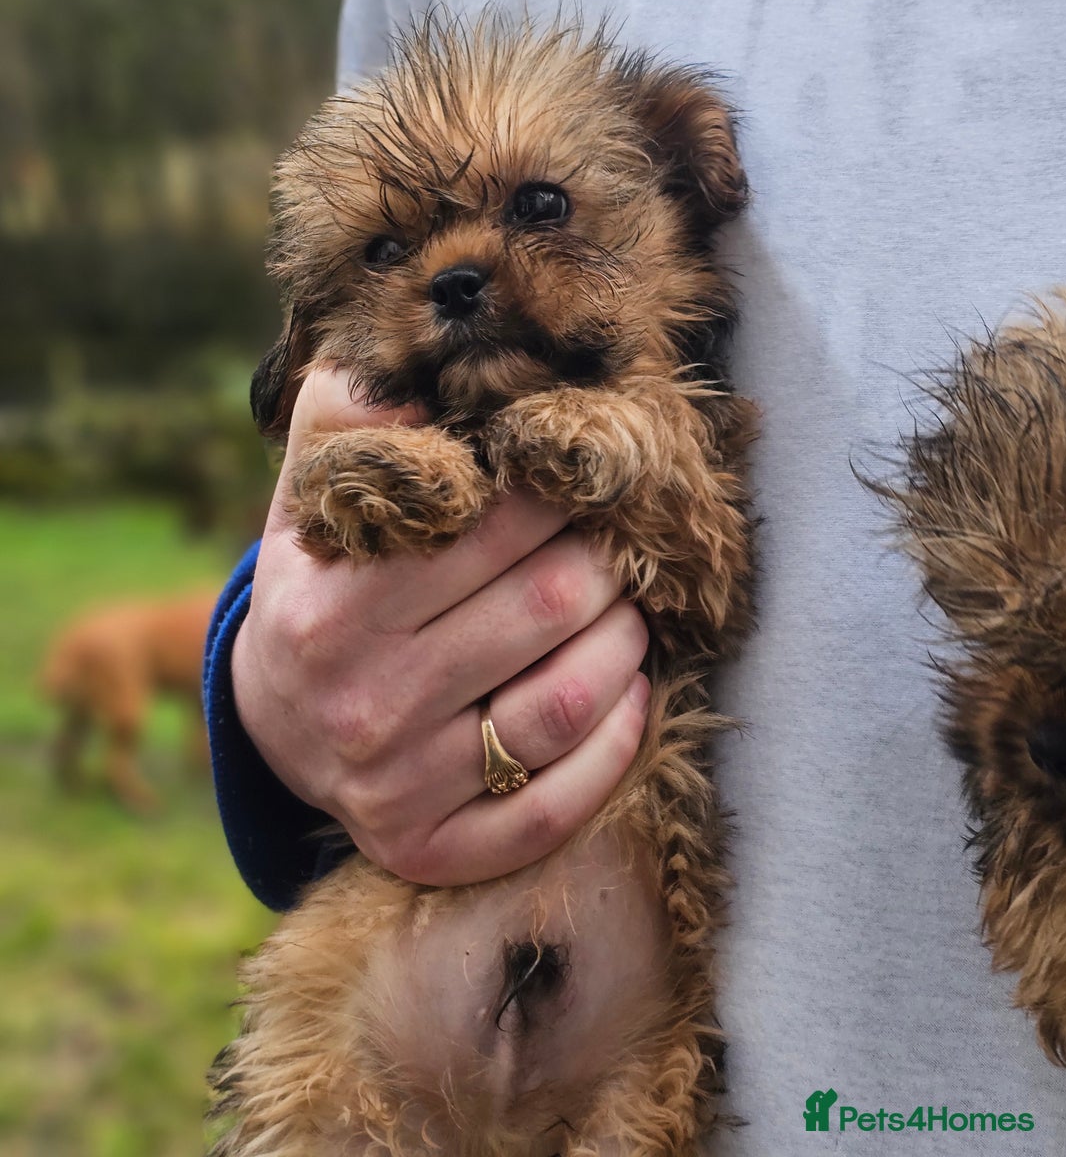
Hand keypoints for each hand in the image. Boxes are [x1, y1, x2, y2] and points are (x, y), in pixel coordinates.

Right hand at [231, 367, 649, 885]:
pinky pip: (554, 807)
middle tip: (619, 541)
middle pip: (544, 609)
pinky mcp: (432, 852)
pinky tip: (629, 692)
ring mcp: (399, 790)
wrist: (276, 729)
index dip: (554, 493)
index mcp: (328, 611)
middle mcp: (361, 707)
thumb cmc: (316, 591)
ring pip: (563, 705)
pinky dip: (616, 744)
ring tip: (629, 608)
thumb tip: (413, 375)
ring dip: (626, 643)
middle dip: (604, 561)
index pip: (484, 531)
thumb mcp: (304, 503)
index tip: (578, 477)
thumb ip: (342, 423)